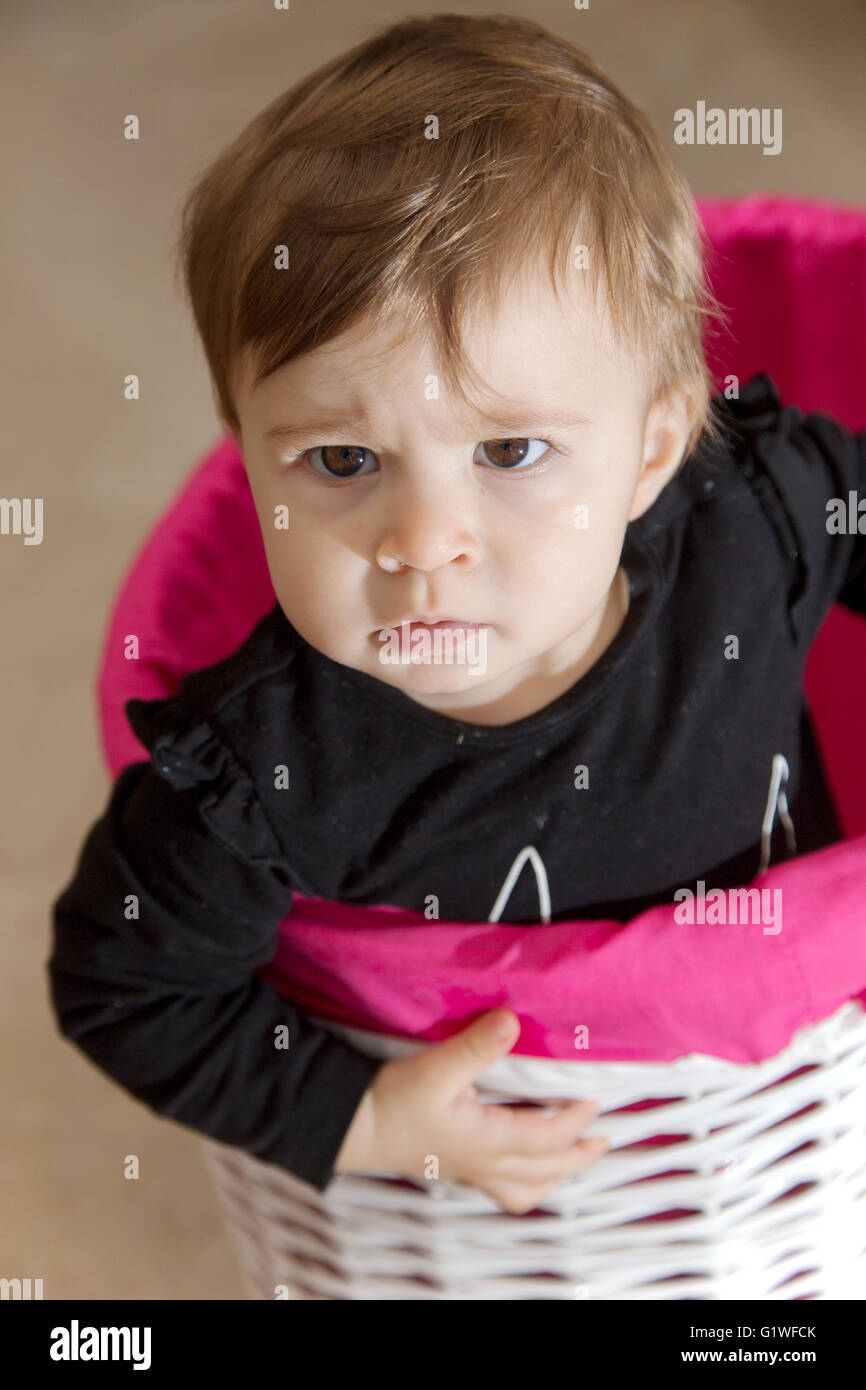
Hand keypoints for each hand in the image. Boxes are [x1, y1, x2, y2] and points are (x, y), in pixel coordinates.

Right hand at [334, 1009, 608, 1213]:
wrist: (351, 1127)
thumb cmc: (390, 1101)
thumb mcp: (434, 1069)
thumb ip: (476, 1046)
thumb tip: (511, 1021)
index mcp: (487, 1142)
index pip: (548, 1138)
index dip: (576, 1121)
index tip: (593, 1098)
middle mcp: (485, 1164)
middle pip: (547, 1170)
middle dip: (579, 1155)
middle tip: (602, 1137)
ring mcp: (470, 1171)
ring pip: (527, 1188)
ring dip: (556, 1174)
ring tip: (572, 1157)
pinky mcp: (456, 1168)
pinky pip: (504, 1190)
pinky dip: (527, 1182)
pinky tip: (524, 1166)